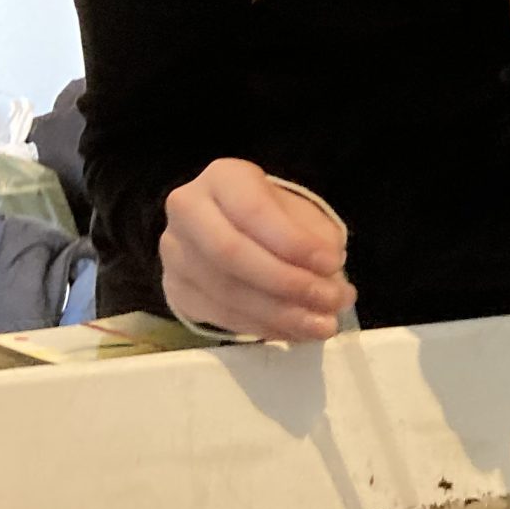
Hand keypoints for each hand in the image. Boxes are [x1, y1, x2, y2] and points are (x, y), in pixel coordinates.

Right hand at [160, 159, 354, 342]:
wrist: (230, 229)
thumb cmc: (272, 217)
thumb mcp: (300, 214)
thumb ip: (317, 242)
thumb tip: (333, 284)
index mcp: (223, 178)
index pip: (254, 211)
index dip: (295, 242)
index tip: (334, 264)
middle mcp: (188, 210)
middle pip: (231, 253)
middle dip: (288, 283)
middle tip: (331, 300)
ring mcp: (175, 253)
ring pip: (226, 291)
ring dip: (281, 314)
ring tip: (323, 325)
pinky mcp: (175, 290)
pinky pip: (219, 316)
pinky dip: (263, 327)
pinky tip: (294, 330)